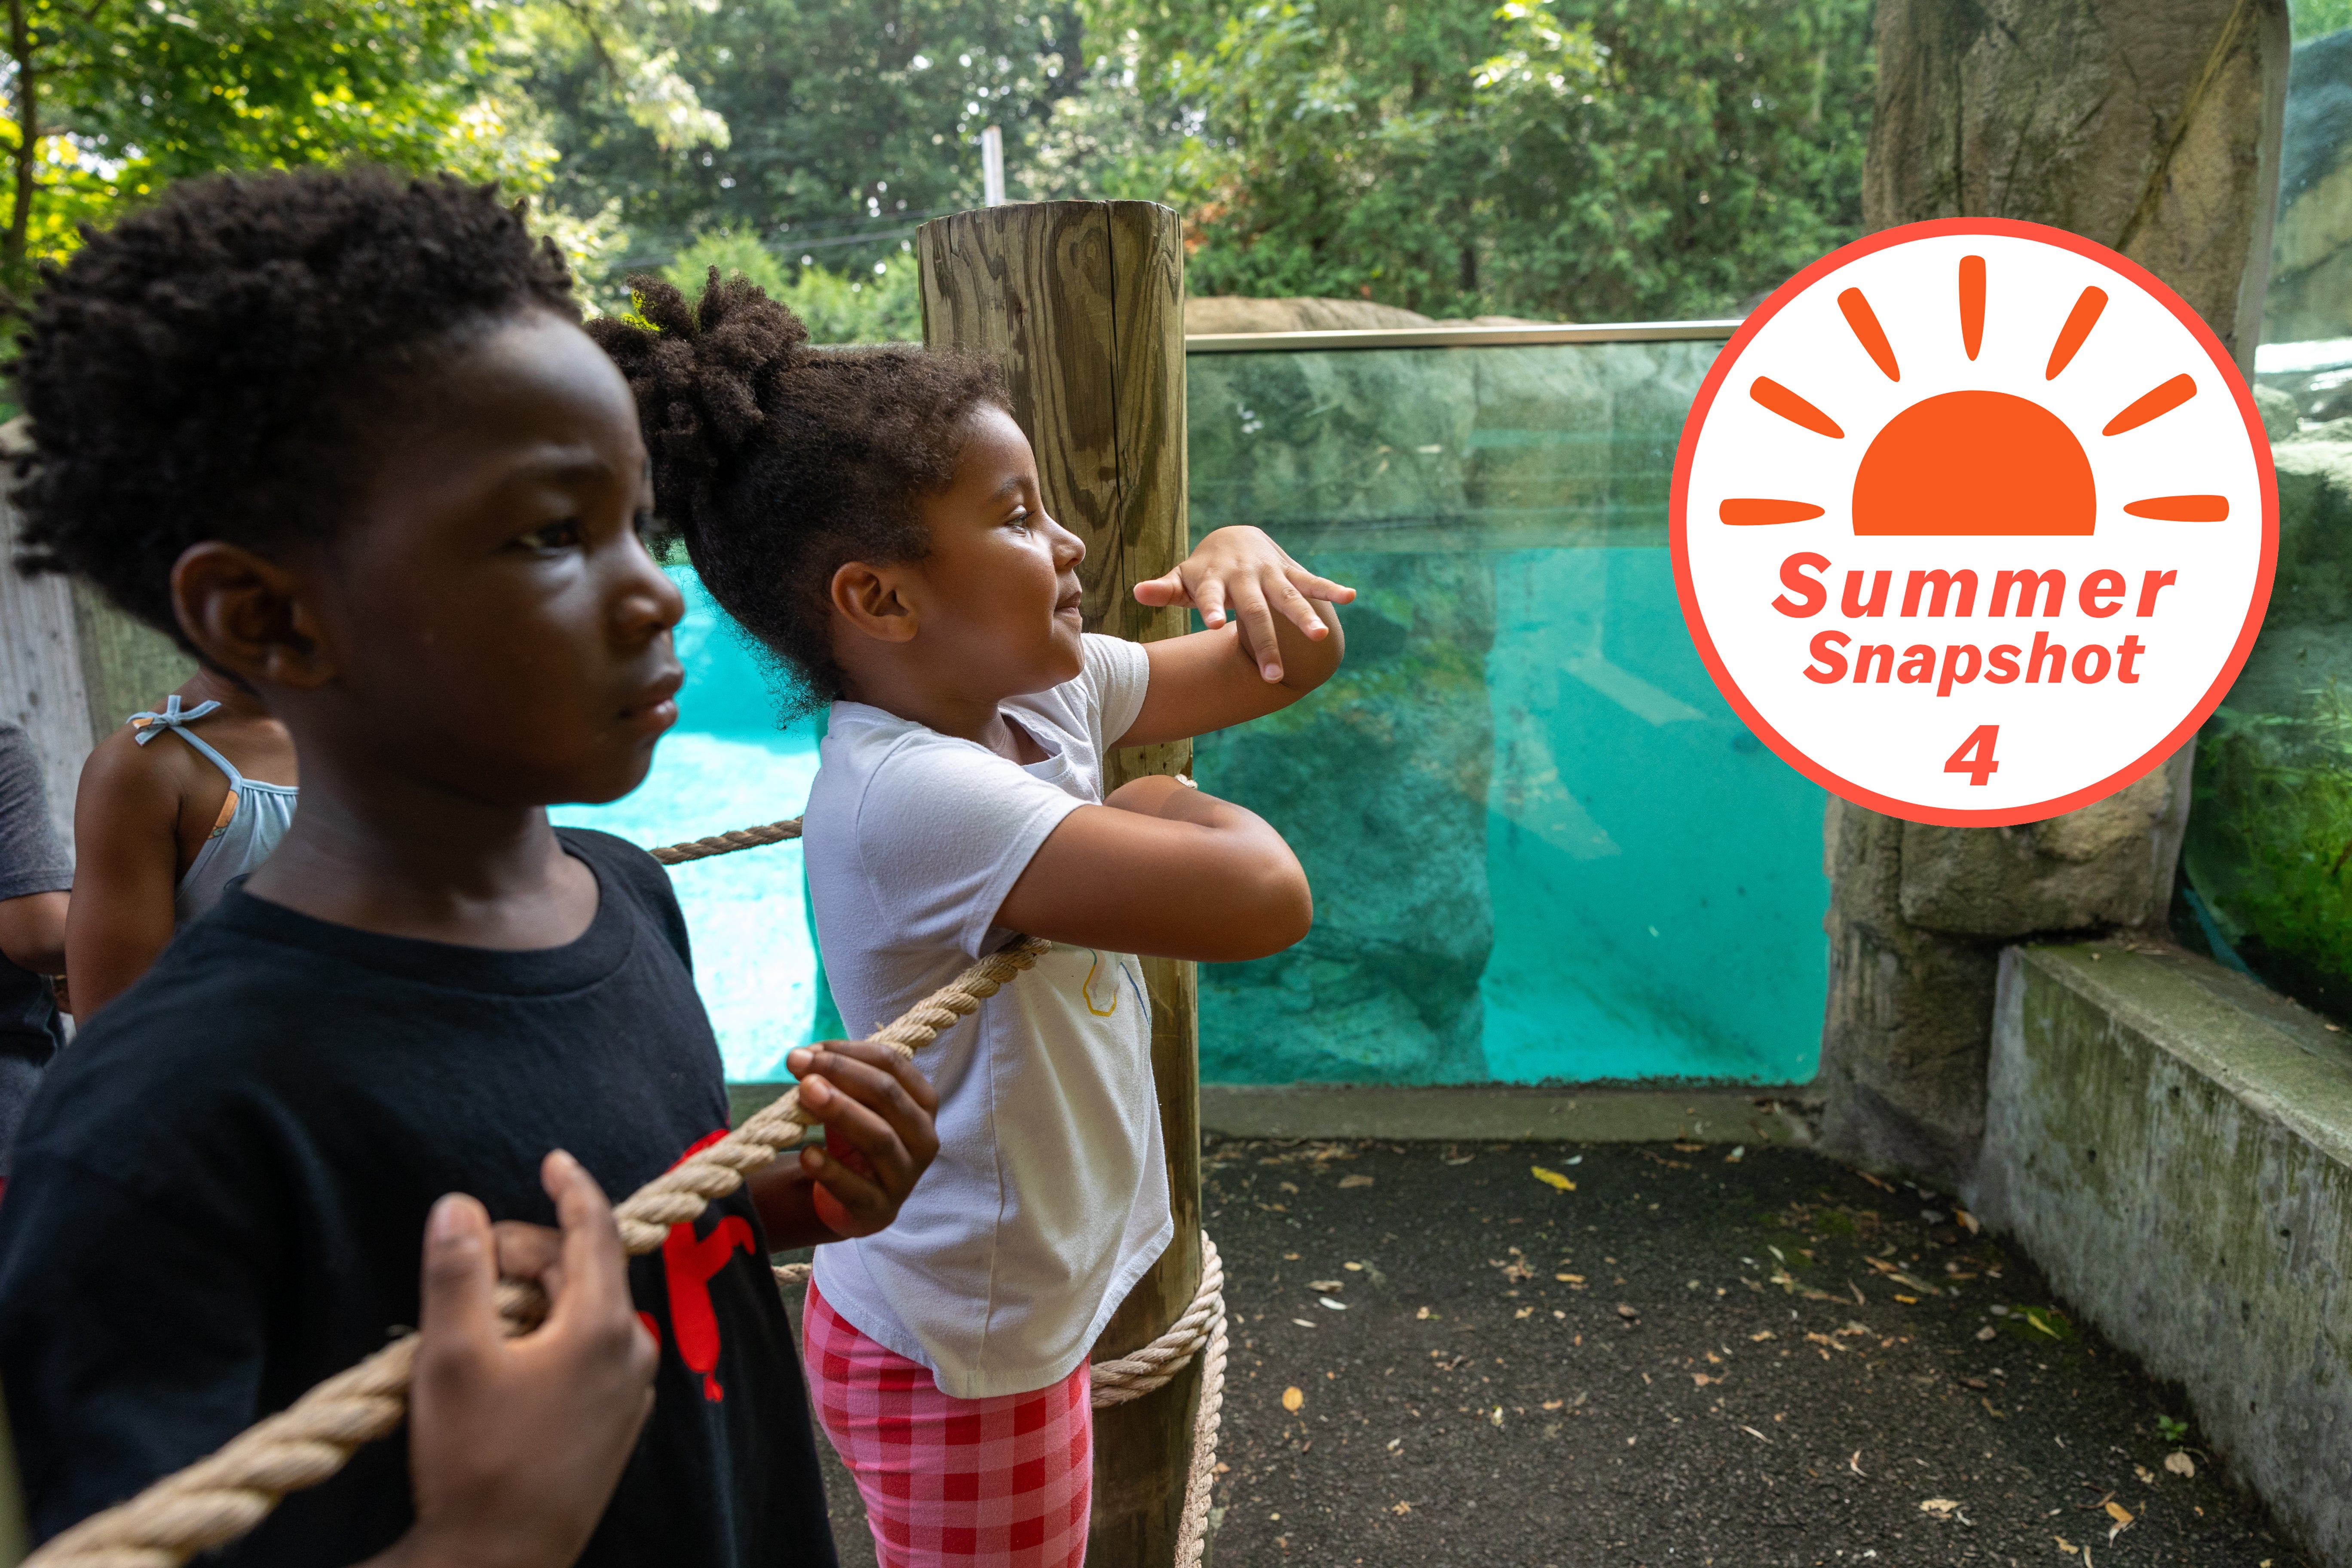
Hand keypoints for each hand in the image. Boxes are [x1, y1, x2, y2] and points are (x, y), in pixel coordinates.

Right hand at [368, 1152, 656, 1567]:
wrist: (499, 1563)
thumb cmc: (474, 1462)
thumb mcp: (451, 1356)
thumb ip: (457, 1273)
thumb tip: (459, 1206)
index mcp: (603, 1327)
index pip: (595, 1230)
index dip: (570, 1187)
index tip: (552, 1159)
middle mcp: (631, 1354)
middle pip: (581, 1272)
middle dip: (525, 1255)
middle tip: (465, 1265)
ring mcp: (629, 1394)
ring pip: (581, 1315)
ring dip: (533, 1301)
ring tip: (473, 1319)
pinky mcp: (614, 1427)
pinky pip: (585, 1355)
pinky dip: (547, 1338)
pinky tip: (502, 1361)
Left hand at [757, 1038, 940, 1242]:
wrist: (854, 1201)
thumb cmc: (857, 1139)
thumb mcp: (855, 1104)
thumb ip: (835, 1078)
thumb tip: (801, 1057)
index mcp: (923, 1103)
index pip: (893, 1065)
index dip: (850, 1052)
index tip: (810, 1050)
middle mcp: (924, 1138)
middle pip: (888, 1095)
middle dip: (842, 1073)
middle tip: (800, 1066)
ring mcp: (906, 1176)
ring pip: (879, 1138)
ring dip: (840, 1111)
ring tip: (805, 1092)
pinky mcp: (880, 1209)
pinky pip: (856, 1188)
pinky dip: (831, 1170)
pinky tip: (806, 1153)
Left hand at [1132, 526, 1354, 681]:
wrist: (1234, 537)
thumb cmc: (1203, 570)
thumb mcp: (1182, 579)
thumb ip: (1163, 590)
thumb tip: (1138, 592)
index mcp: (1215, 580)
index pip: (1211, 597)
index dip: (1213, 609)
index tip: (1215, 626)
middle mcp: (1244, 577)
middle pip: (1255, 611)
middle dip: (1265, 643)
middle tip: (1272, 676)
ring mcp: (1269, 575)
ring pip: (1288, 598)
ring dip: (1304, 618)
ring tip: (1320, 637)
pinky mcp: (1289, 572)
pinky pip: (1311, 582)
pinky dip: (1330, 589)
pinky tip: (1351, 596)